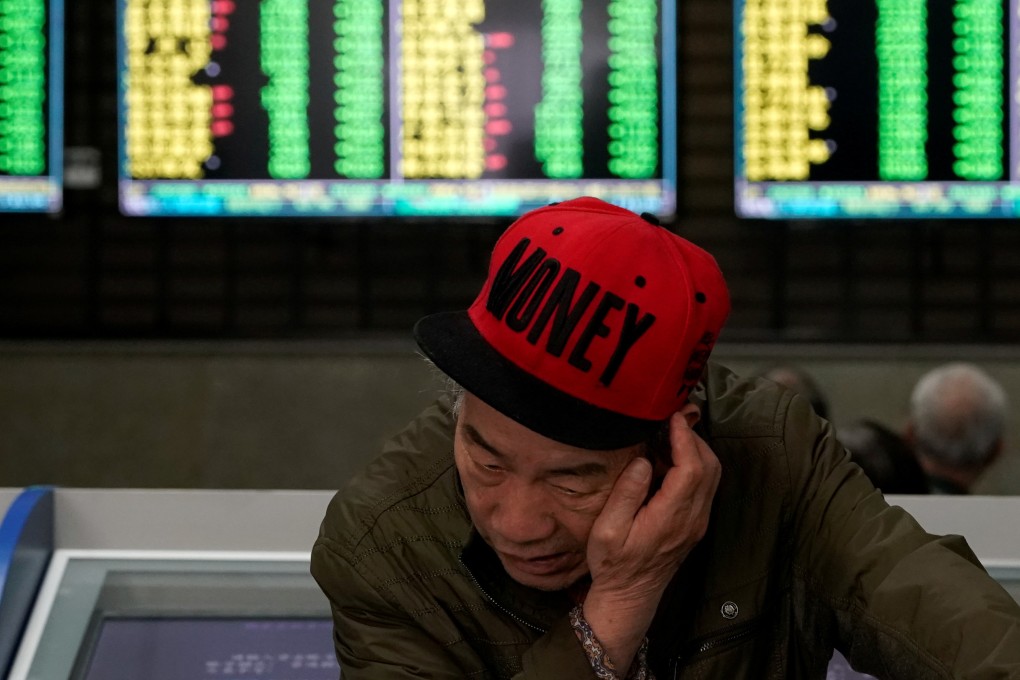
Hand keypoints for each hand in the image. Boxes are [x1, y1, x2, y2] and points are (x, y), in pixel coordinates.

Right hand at [580, 411, 720, 669]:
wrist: (631, 595)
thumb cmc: (614, 564)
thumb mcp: (608, 530)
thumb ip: (626, 493)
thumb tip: (642, 460)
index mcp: (672, 517)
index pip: (691, 468)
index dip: (684, 439)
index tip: (670, 417)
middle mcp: (693, 518)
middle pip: (710, 467)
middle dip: (693, 438)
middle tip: (669, 420)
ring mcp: (698, 521)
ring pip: (713, 475)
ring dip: (697, 450)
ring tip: (670, 434)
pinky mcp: (696, 523)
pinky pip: (706, 485)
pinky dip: (695, 463)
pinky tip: (671, 458)